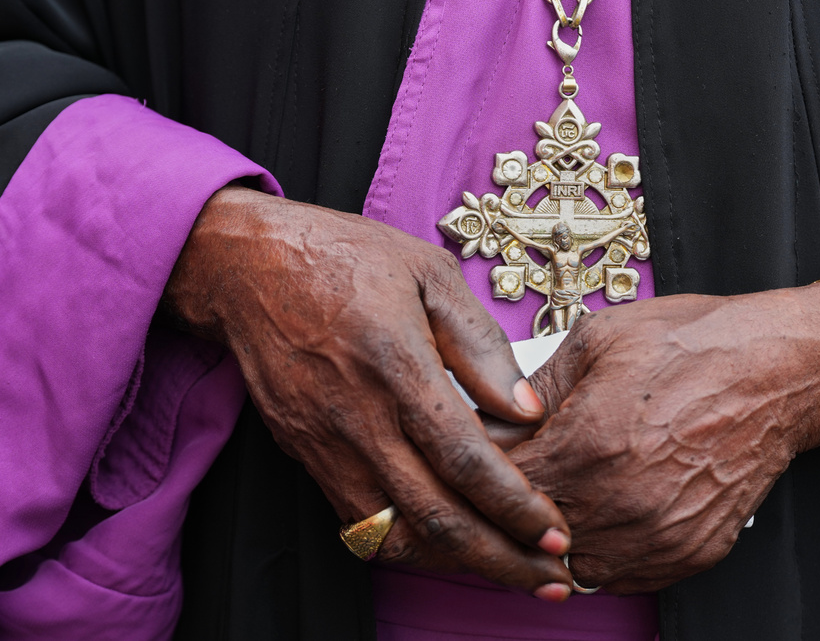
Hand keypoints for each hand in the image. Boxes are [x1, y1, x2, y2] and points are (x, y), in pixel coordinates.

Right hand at [163, 187, 571, 599]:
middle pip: (436, 518)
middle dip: (500, 561)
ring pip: (395, 534)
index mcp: (396, 366)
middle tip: (551, 579)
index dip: (516, 507)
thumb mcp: (428, 272)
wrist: (246, 267)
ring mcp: (326, 444)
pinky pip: (360, 520)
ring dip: (455, 562)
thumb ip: (481, 345)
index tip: (556, 533)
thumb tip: (528, 409)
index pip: (466, 461)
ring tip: (507, 569)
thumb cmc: (342, 257)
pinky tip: (446, 541)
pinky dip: (408, 543)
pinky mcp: (307, 455)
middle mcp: (358, 418)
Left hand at [508, 284, 819, 593]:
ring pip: (570, 564)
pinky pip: (621, 577)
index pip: (499, 486)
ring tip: (561, 495)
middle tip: (518, 477)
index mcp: (586, 444)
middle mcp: (619, 501)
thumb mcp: (597, 340)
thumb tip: (489, 422)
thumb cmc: (695, 346)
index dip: (482, 472)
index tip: (483, 460)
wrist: (779, 369)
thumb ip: (533, 390)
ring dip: (554, 536)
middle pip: (528, 532)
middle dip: (511, 506)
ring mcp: (657, 535)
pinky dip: (602, 551)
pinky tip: (603, 513)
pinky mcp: (689, 553)